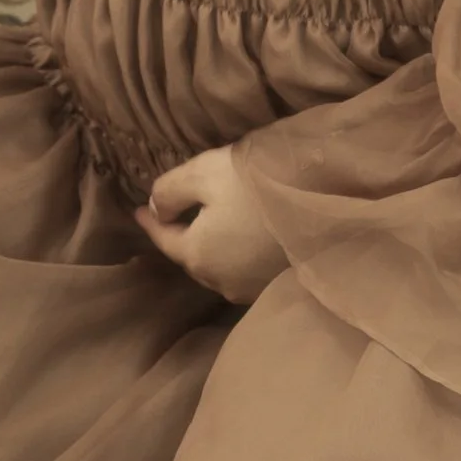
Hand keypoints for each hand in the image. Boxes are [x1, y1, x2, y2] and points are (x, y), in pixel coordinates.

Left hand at [133, 144, 288, 306]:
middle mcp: (218, 280)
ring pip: (218, 266)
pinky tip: (244, 240)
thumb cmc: (257, 186)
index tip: (137, 210)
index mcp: (196, 254)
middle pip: (191, 256)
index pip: (164, 239)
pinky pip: (243, 269)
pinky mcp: (274, 286)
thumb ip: (170, 190)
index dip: (150, 222)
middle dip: (182, 235)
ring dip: (212, 247)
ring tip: (211, 225)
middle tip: (177, 213)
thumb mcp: (205, 172)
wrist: (324, 208)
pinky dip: (236, 254)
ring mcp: (249, 288)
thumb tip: (154, 208)